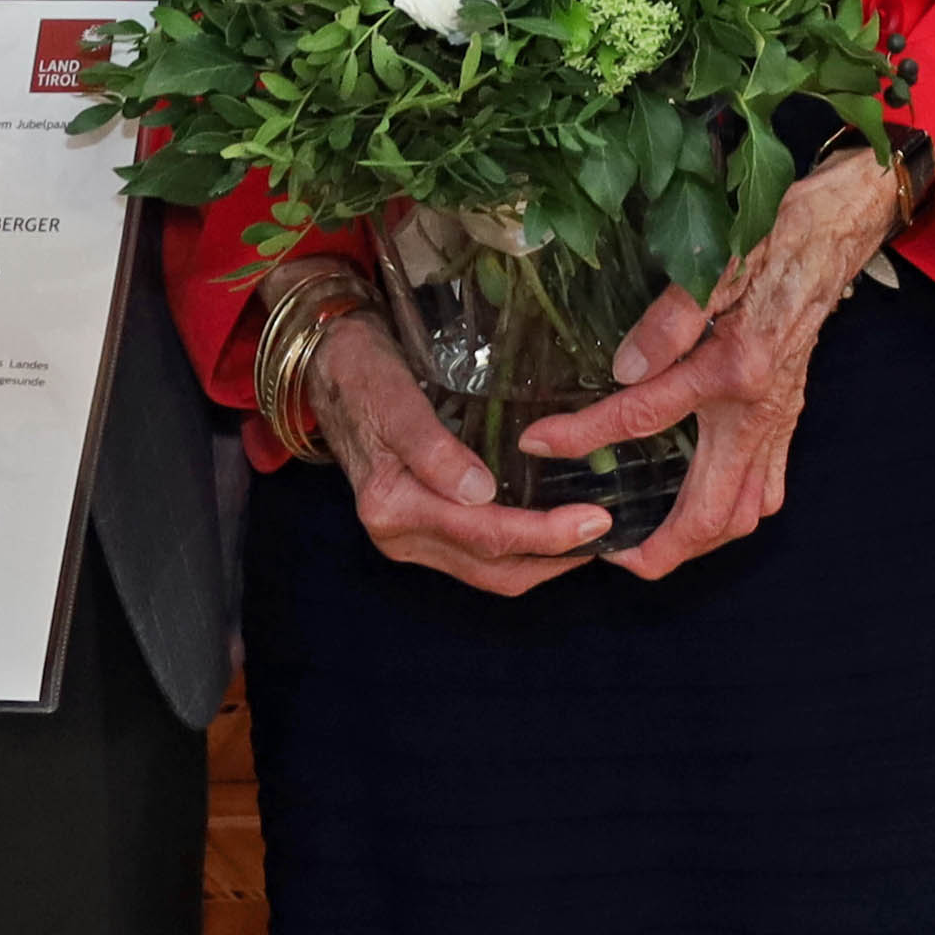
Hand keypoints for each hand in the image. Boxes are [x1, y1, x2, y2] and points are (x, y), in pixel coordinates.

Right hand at [304, 313, 614, 595]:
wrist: (327, 363)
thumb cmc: (362, 372)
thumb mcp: (393, 396)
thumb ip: (431, 445)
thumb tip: (479, 492)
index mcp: (391, 506)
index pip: (483, 535)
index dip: (545, 534)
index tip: (596, 519)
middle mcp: (398, 535)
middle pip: (492, 566)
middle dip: (553, 555)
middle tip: (606, 531)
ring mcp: (408, 538)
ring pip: (488, 571)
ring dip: (541, 560)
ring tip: (588, 537)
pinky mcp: (419, 528)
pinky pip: (477, 555)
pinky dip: (519, 549)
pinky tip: (550, 527)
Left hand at [524, 145, 910, 579]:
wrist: (833, 231)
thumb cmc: (773, 236)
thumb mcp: (713, 261)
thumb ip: (668, 321)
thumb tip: (624, 371)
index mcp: (734, 369)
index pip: (643, 416)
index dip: (584, 435)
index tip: (539, 444)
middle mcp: (761, 409)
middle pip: (712, 513)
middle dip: (662, 548)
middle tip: (613, 556)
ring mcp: (780, 419)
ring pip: (747, 512)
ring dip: (701, 538)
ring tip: (653, 540)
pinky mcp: (789, 415)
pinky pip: (768, 487)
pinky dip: (734, 511)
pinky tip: (702, 501)